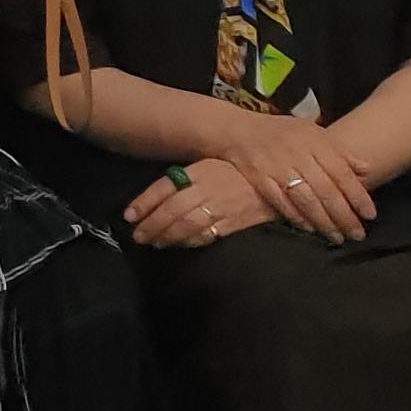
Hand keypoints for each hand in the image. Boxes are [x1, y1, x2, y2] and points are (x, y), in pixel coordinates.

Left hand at [126, 161, 276, 247]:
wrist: (281, 182)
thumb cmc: (240, 172)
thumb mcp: (209, 166)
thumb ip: (185, 179)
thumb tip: (153, 199)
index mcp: (200, 170)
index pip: (165, 186)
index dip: (144, 202)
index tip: (128, 216)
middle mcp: (208, 188)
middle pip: (172, 209)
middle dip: (151, 225)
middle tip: (137, 236)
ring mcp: (222, 207)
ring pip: (186, 224)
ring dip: (166, 236)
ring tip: (153, 242)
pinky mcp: (234, 223)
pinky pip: (206, 235)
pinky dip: (189, 241)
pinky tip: (178, 244)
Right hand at [203, 113, 374, 240]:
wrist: (238, 130)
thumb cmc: (281, 132)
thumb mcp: (313, 132)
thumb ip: (339, 152)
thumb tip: (367, 169)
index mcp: (314, 141)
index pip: (342, 173)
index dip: (358, 196)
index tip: (370, 215)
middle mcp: (297, 154)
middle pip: (326, 190)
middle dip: (344, 215)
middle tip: (358, 234)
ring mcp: (277, 167)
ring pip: (305, 200)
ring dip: (323, 221)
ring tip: (337, 237)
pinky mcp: (259, 179)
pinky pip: (280, 202)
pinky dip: (296, 217)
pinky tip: (310, 228)